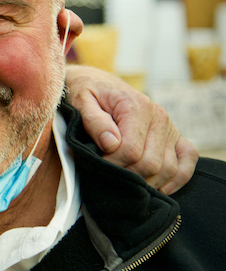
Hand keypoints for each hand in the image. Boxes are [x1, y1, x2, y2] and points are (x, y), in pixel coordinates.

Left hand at [65, 65, 197, 194]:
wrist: (97, 83)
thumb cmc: (87, 93)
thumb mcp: (81, 101)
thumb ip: (94, 121)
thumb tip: (111, 143)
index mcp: (137, 106)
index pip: (131, 151)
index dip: (112, 164)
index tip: (96, 163)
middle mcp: (159, 116)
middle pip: (150, 164)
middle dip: (127, 174)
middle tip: (108, 173)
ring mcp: (170, 127)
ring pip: (168, 168)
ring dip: (147, 181)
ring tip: (125, 180)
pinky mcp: (175, 136)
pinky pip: (188, 159)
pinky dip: (177, 178)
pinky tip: (160, 187)